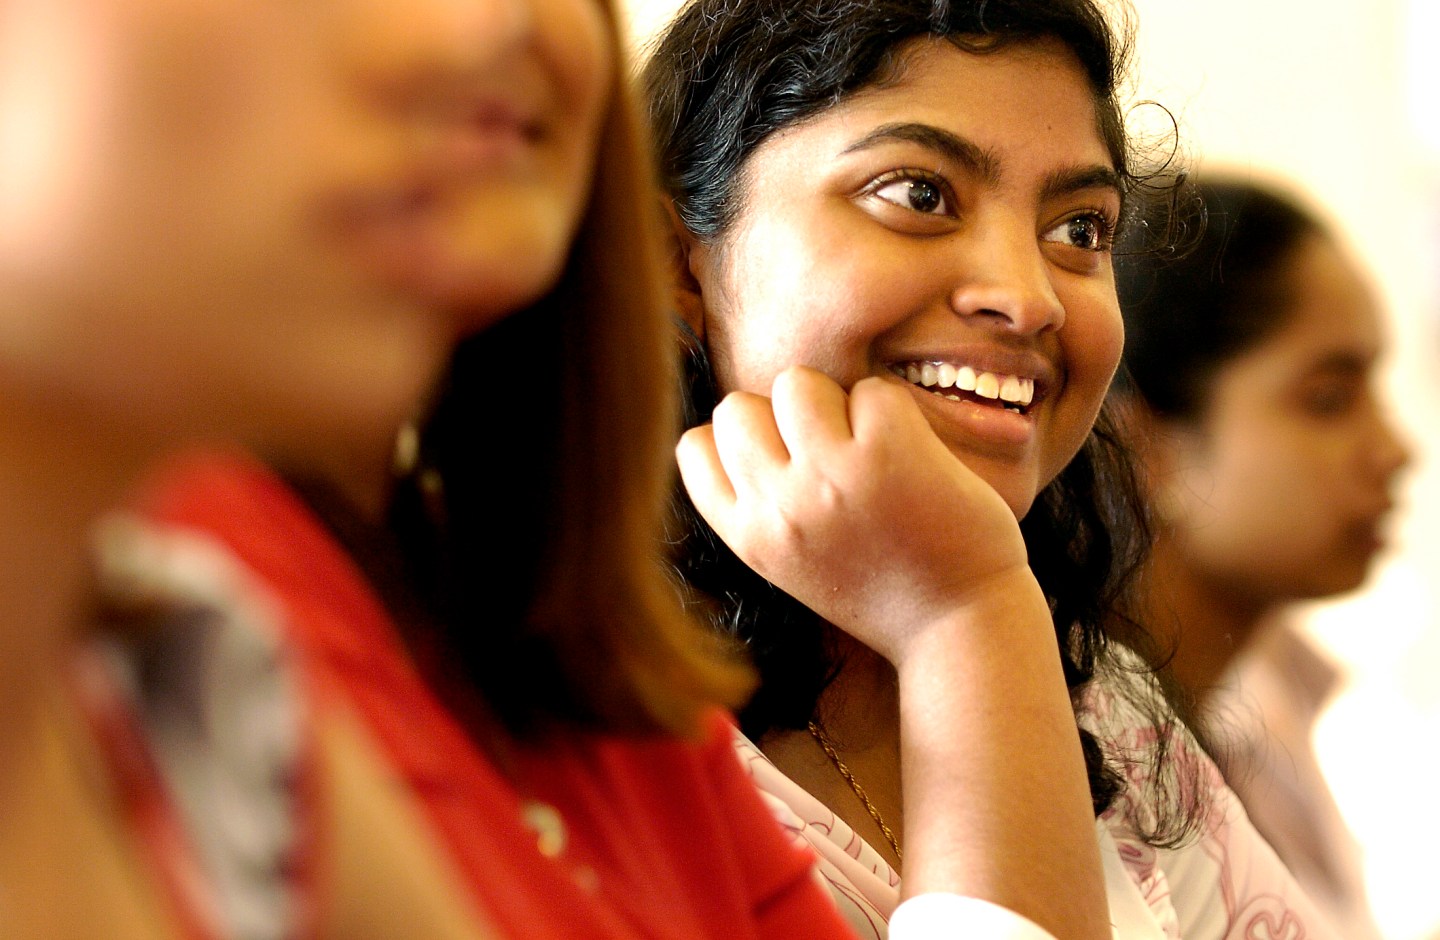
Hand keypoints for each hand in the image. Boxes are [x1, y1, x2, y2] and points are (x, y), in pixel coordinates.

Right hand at [676, 365, 1030, 666]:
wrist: (958, 631)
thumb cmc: (882, 591)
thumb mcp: (792, 562)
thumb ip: (761, 504)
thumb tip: (741, 425)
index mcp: (750, 537)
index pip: (695, 448)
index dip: (735, 439)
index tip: (778, 458)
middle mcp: (780, 506)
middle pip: (736, 405)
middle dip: (779, 416)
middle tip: (829, 451)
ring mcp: (832, 476)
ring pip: (797, 382)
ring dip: (835, 402)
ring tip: (869, 448)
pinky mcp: (889, 452)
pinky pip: (871, 390)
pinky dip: (895, 413)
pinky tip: (912, 457)